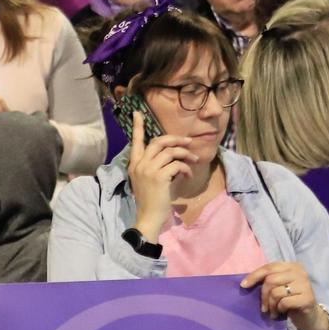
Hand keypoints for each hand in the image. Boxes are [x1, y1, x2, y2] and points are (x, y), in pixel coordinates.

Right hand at [126, 111, 192, 237]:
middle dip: (176, 139)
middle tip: (189, 141)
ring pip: (170, 151)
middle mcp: (139, 164)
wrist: (148, 216)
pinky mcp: (159, 177)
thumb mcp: (149, 180)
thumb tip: (173, 156)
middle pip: (159, 141)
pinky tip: (188, 175)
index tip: (137, 113)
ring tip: (194, 160)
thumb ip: (155, 166)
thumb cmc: (151, 200)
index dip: (138, 126)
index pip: (135, 141)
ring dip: (186, 154)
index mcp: (134, 164)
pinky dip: (186, 168)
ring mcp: (148, 170)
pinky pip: (177, 164)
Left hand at [240, 260, 325, 329]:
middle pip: (270, 280)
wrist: (309, 316)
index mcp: (292, 266)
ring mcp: (305, 285)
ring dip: (270, 305)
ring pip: (276, 292)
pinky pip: (284, 302)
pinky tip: (281, 312)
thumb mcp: (279, 286)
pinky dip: (279, 309)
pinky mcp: (307, 298)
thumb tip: (246, 282)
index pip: (269, 268)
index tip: (243, 285)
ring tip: (272, 311)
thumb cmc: (290, 300)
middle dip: (263, 296)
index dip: (254, 276)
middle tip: (264, 307)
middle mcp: (300, 273)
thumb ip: (268, 280)